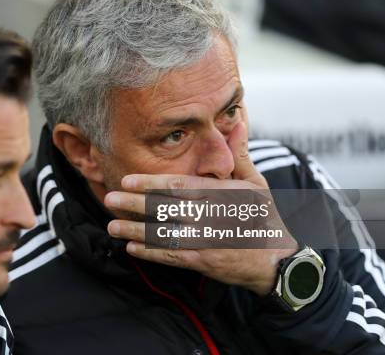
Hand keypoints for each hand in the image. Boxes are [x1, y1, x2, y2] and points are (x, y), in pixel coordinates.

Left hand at [104, 123, 298, 295]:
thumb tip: (237, 121)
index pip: (180, 187)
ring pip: (164, 235)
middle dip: (135, 204)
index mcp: (222, 194)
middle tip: (110, 199)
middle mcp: (212, 217)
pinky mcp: (204, 263)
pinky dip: (150, 253)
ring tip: (112, 226)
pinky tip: (131, 247)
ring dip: (135, 231)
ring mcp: (207, 242)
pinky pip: (172, 257)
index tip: (128, 180)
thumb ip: (239, 154)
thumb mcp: (255, 183)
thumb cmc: (262, 216)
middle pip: (166, 210)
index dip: (151, 183)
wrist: (275, 260)